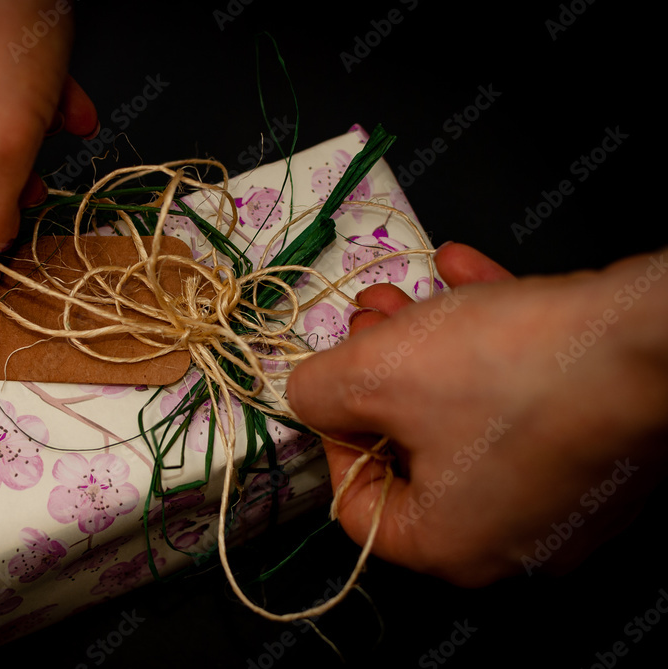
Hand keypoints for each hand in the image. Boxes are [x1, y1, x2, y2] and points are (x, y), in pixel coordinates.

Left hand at [287, 243, 667, 585]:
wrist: (648, 341)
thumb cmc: (501, 373)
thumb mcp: (374, 374)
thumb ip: (316, 392)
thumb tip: (309, 396)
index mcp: (449, 546)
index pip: (359, 509)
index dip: (332, 438)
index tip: (336, 387)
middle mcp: (510, 536)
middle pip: (415, 451)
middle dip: (381, 373)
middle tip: (367, 318)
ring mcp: (565, 493)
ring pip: (469, 412)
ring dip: (430, 346)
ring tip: (409, 289)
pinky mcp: (604, 444)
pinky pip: (526, 396)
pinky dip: (491, 339)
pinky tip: (468, 271)